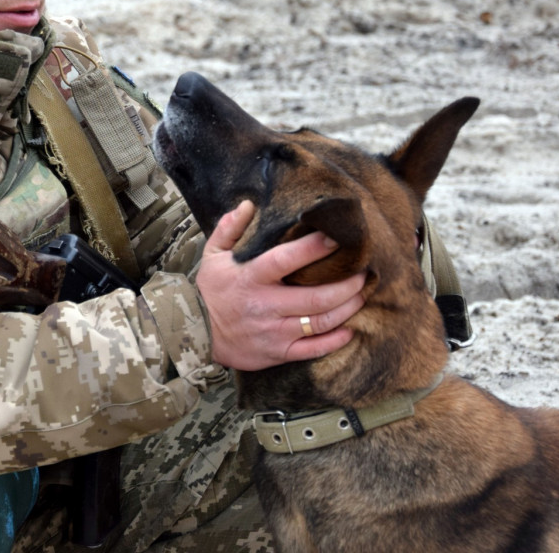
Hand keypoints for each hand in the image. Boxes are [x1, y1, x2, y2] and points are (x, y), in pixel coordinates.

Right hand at [196, 200, 364, 370]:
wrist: (195, 334)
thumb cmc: (210, 292)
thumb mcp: (212, 256)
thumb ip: (229, 229)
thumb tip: (248, 205)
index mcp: (250, 278)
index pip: (286, 260)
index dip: (314, 249)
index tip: (337, 237)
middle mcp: (265, 305)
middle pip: (317, 297)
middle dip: (346, 285)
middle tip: (363, 273)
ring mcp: (274, 332)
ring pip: (321, 322)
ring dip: (347, 308)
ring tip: (361, 295)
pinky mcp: (278, 352)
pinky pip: (314, 349)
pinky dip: (336, 339)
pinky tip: (350, 328)